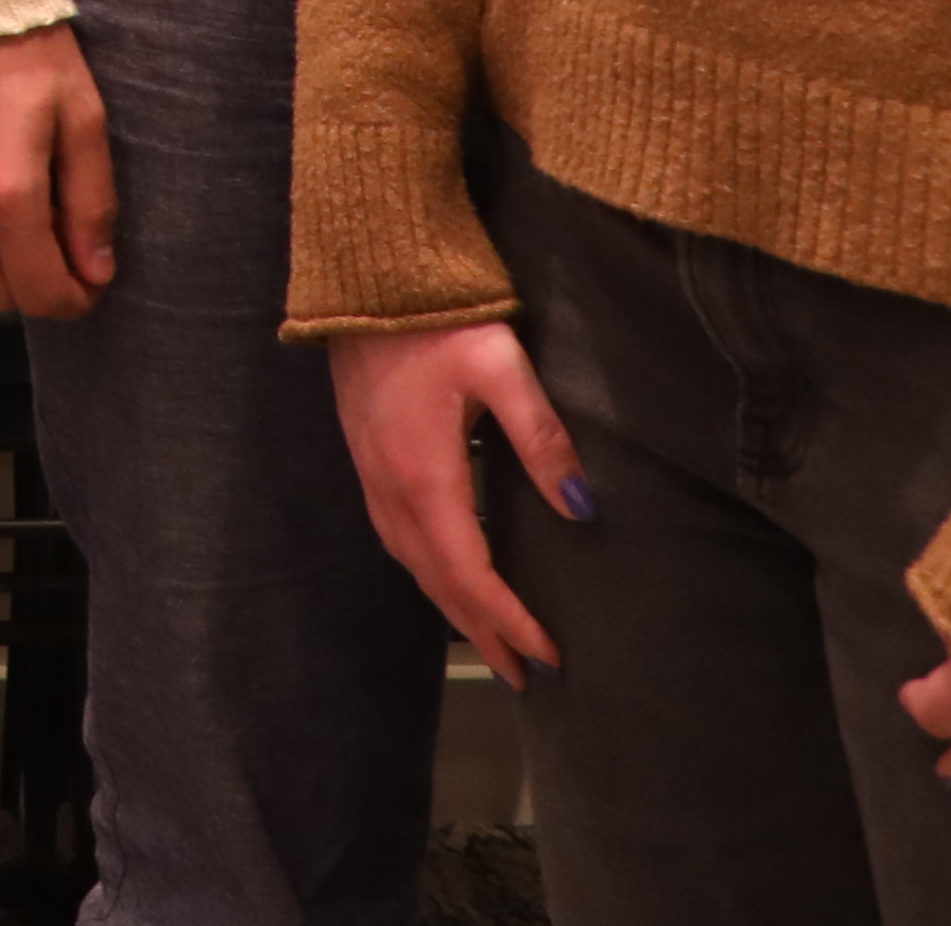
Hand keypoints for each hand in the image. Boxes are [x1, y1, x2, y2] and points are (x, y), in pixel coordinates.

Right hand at [0, 29, 117, 318]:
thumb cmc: (22, 46)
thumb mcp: (83, 117)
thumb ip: (91, 202)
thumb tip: (95, 268)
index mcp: (6, 187)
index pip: (39, 290)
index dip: (72, 300)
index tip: (86, 283)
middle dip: (33, 287)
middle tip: (56, 253)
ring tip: (14, 228)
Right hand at [325, 322, 582, 689]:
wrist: (366, 274)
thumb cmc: (439, 317)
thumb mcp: (501, 366)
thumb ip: (542, 438)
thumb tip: (583, 510)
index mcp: (425, 475)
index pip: (470, 573)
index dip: (509, 619)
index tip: (548, 656)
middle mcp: (390, 487)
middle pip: (438, 582)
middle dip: (481, 632)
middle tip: (524, 676)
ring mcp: (371, 473)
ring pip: (412, 563)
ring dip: (451, 607)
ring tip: (489, 639)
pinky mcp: (366, 455)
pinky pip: (396, 537)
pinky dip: (427, 572)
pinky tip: (444, 572)